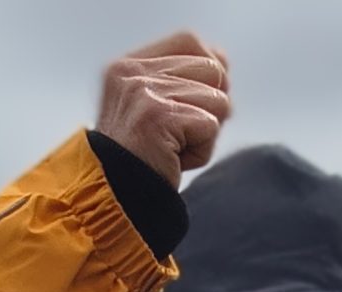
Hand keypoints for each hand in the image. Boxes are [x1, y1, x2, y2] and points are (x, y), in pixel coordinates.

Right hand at [95, 32, 232, 185]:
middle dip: (210, 109)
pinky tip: (174, 162)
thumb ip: (185, 85)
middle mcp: (133, 73)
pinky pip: (211, 126)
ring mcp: (144, 92)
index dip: (209, 70)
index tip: (201, 103)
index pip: (189, 41)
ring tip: (173, 151)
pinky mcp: (159, 116)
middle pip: (211, 69)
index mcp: (128, 67)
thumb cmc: (140, 165)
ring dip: (205, 135)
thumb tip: (224, 67)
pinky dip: (201, 152)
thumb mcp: (157, 114)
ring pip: (217, 100)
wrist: (117, 201)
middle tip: (181, 137)